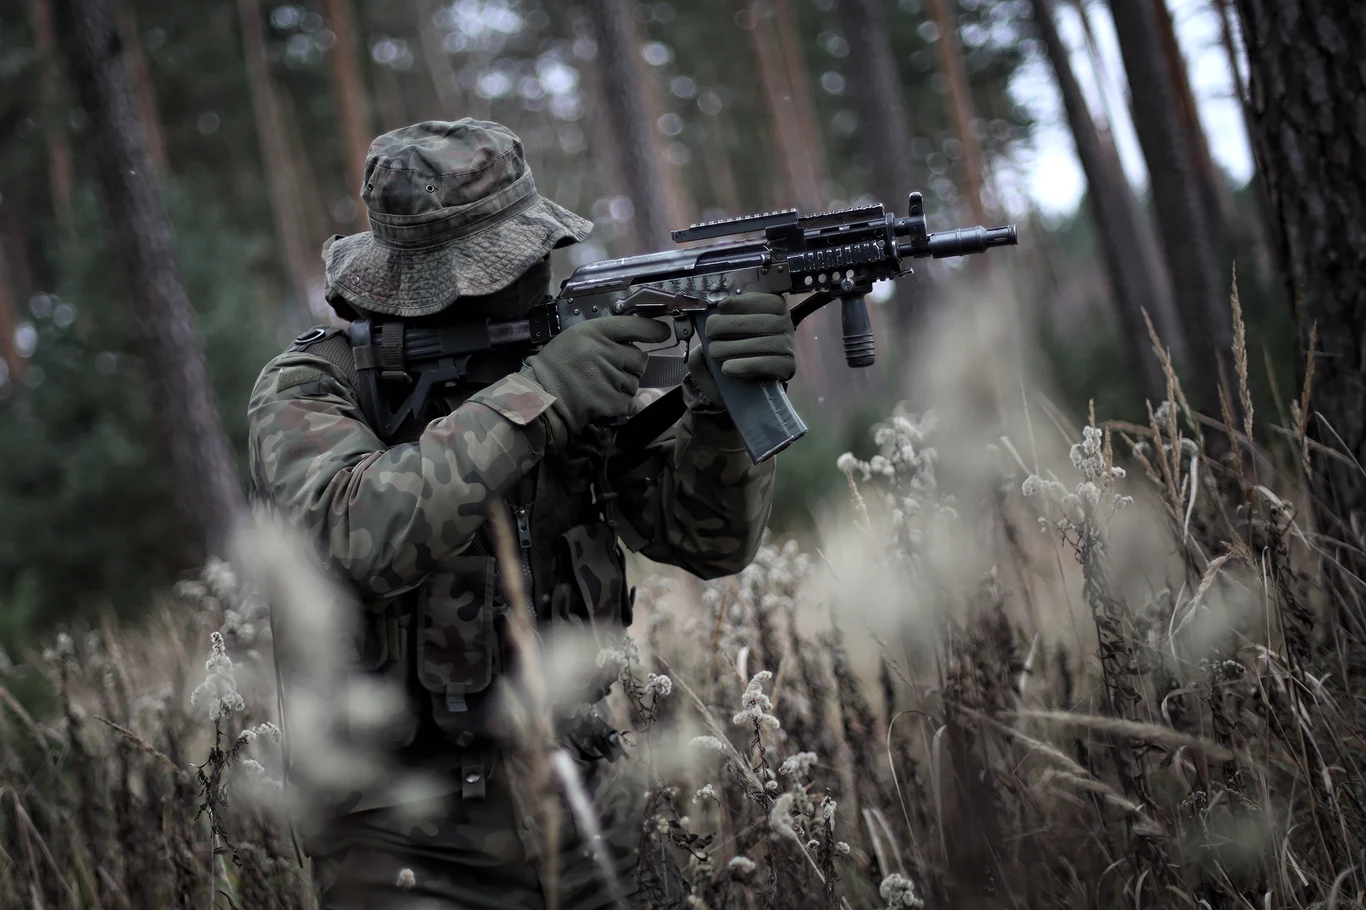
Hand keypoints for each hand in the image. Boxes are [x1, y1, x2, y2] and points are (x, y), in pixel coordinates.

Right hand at [523, 316, 671, 446]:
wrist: (539, 397)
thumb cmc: (554, 366)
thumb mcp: (575, 339)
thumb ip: (603, 339)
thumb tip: (633, 346)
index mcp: (595, 332)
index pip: (633, 325)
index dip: (652, 330)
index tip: (663, 333)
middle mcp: (605, 351)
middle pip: (640, 359)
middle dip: (633, 367)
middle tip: (614, 372)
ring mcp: (610, 377)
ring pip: (635, 383)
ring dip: (624, 387)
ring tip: (601, 387)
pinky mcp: (611, 401)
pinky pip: (631, 403)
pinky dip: (623, 405)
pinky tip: (605, 402)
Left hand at [686, 292, 795, 406]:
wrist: (739, 382)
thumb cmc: (732, 346)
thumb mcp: (726, 327)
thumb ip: (725, 315)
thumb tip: (723, 305)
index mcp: (774, 307)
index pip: (762, 301)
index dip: (740, 303)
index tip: (721, 308)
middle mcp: (785, 323)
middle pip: (760, 322)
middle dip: (729, 326)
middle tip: (709, 334)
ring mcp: (789, 345)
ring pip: (765, 344)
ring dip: (734, 348)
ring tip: (715, 352)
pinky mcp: (788, 366)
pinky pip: (769, 364)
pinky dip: (746, 366)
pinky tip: (727, 368)